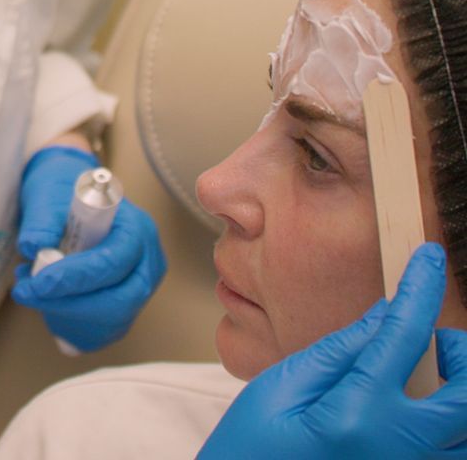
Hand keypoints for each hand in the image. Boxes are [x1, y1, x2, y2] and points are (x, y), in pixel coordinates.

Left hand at [12, 145, 165, 351]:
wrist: (71, 199)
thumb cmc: (63, 193)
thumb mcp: (48, 195)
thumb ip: (41, 221)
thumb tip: (32, 248)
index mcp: (136, 229)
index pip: (113, 263)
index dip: (75, 278)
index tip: (38, 282)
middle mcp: (147, 261)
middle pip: (120, 300)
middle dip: (70, 304)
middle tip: (26, 292)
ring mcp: (139, 286)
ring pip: (112, 320)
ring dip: (67, 315)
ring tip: (30, 289)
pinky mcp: (126, 304)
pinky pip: (105, 328)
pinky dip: (73, 324)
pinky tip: (46, 303)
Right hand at [199, 243, 466, 458]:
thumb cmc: (253, 448)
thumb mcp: (282, 386)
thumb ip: (339, 352)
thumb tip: (384, 316)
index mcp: (359, 412)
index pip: (404, 334)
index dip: (420, 288)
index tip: (430, 258)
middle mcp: (399, 448)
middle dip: (460, 352)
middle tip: (434, 340)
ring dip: (458, 394)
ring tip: (426, 380)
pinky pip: (447, 453)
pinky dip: (445, 428)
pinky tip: (413, 413)